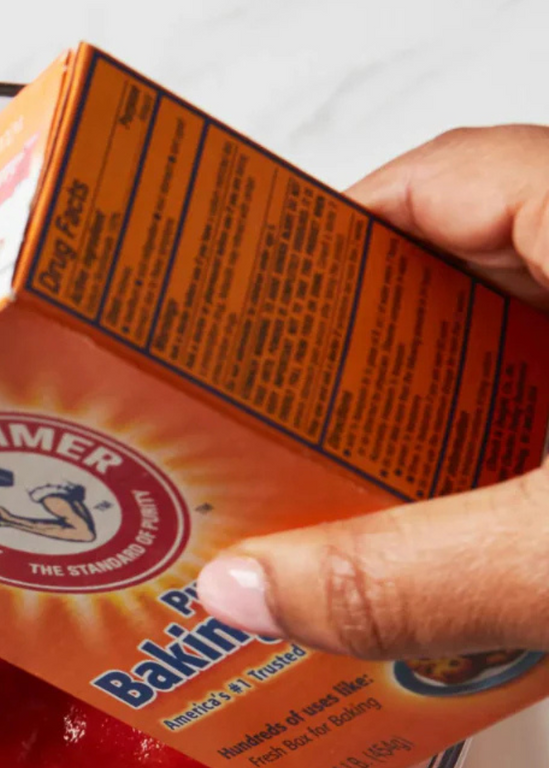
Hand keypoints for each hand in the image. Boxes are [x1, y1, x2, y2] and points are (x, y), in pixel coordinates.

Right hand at [198, 126, 548, 658]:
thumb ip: (410, 576)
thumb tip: (247, 589)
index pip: (438, 177)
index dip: (328, 240)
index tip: (252, 320)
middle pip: (477, 262)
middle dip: (374, 357)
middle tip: (297, 429)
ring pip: (538, 343)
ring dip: (455, 419)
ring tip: (383, 496)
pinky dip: (525, 458)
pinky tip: (497, 534)